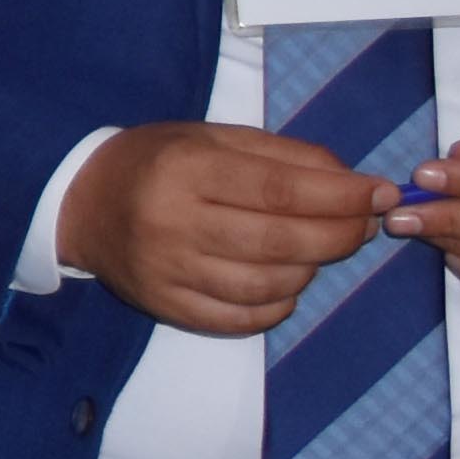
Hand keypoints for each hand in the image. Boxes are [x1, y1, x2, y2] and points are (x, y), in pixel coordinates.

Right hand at [58, 122, 384, 333]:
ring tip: (313, 249)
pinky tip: (282, 280)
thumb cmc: (158, 162)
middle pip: (281, 242)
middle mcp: (173, 222)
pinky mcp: (166, 307)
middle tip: (361, 225)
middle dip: (339, 235)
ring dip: (311, 269)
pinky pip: (244, 320)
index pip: (280, 190)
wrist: (80, 203)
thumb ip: (287, 157)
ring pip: (269, 284)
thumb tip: (356, 186)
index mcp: (185, 169)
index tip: (379, 194)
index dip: (340, 196)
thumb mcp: (215, 139)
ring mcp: (168, 271)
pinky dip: (279, 303)